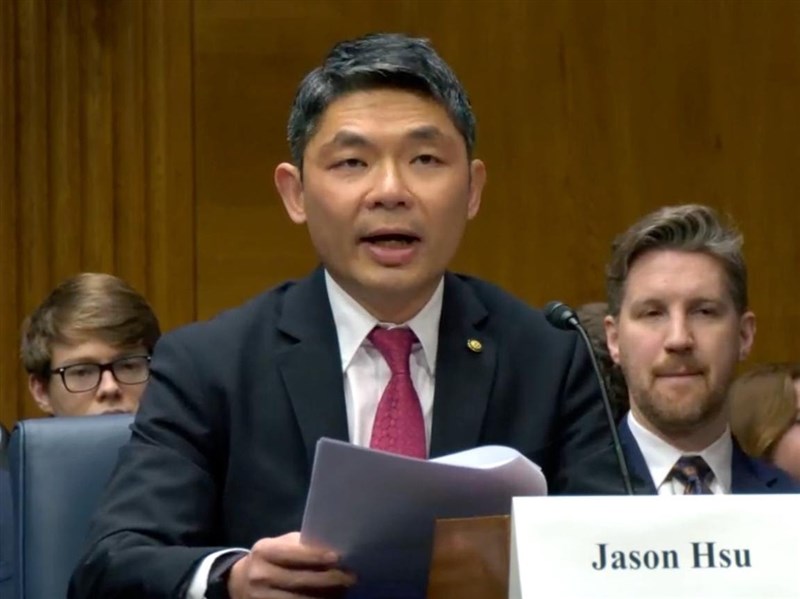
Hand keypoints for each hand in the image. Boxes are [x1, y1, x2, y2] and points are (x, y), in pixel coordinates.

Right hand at [227, 532, 355, 598]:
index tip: (338, 557)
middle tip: (351, 577)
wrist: (240, 581)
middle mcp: (260, 576)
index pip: (292, 554)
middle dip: (328, 579)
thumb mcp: (278, 545)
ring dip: (325, 597)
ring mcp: (262, 598)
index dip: (316, 557)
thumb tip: (333, 547)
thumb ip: (300, 546)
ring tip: (344, 591)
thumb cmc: (269, 558)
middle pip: (300, 580)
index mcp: (264, 552)